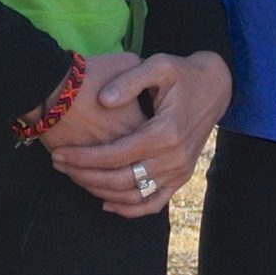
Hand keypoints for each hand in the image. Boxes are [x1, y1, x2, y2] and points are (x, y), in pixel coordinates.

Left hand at [50, 50, 232, 217]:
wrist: (217, 87)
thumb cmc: (183, 73)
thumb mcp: (159, 66)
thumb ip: (129, 80)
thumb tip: (103, 99)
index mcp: (165, 132)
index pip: (115, 155)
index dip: (84, 157)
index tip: (59, 153)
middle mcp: (174, 158)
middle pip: (120, 179)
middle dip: (84, 175)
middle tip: (58, 164)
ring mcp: (179, 171)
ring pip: (134, 195)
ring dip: (101, 191)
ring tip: (75, 178)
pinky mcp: (182, 177)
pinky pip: (154, 203)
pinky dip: (130, 209)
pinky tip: (106, 202)